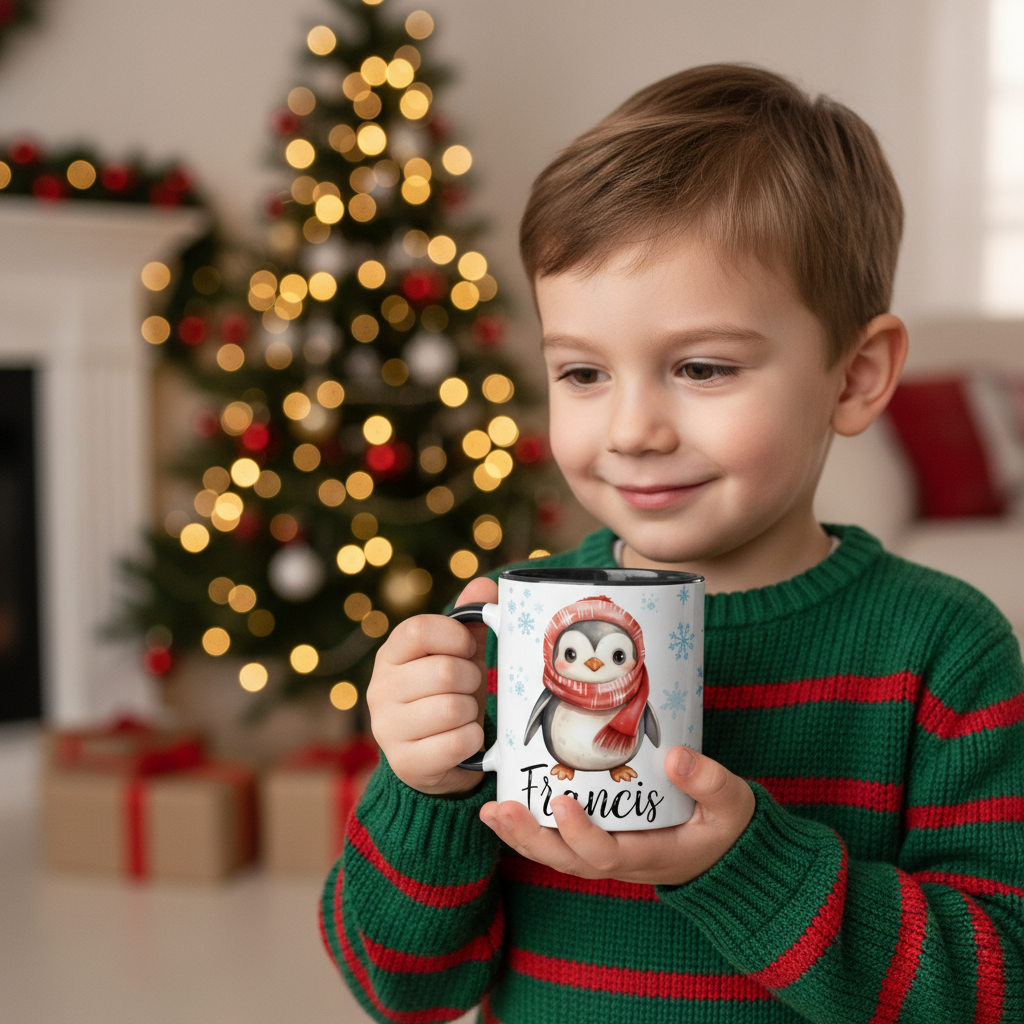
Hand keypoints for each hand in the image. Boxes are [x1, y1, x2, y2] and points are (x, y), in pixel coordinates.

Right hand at [367, 576, 497, 794]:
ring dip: (471, 712)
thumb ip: (471, 620)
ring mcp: (388, 729)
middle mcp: (380, 690)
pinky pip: (457, 743)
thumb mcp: (459, 654)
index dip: (454, 637)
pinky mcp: (405, 763)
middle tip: (469, 688)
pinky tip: (465, 739)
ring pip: (451, 709)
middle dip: (471, 680)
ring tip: (465, 714)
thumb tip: (486, 585)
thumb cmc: (448, 693)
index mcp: (391, 655)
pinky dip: (472, 739)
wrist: (435, 756)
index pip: (418, 629)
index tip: (467, 649)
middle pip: (443, 672)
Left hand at [479, 746, 754, 885]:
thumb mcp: (731, 805)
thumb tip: (676, 757)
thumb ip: (710, 782)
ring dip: (520, 834)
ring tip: (490, 809)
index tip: (563, 802)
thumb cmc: (726, 827)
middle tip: (500, 809)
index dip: (580, 834)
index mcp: (647, 855)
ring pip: (554, 853)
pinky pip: (557, 841)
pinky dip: (529, 828)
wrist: (727, 854)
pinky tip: (505, 807)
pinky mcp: (597, 841)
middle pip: (564, 859)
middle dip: (529, 837)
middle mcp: (617, 860)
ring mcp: (604, 854)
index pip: (603, 854)